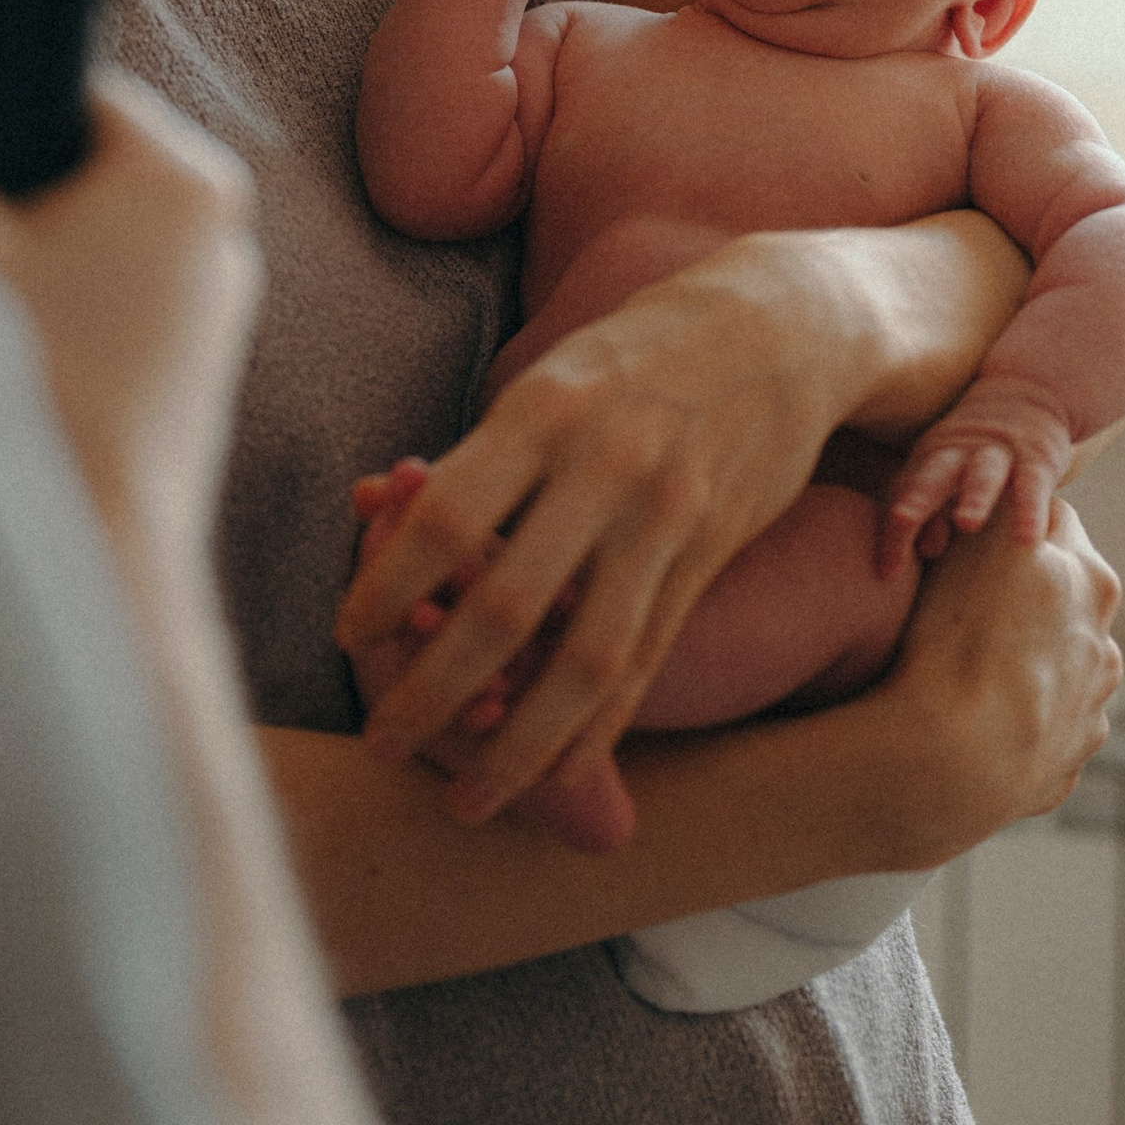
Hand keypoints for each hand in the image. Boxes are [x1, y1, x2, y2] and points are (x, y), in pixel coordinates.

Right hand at [0, 74, 262, 564]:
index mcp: (186, 180)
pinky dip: (36, 352)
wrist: (83, 577)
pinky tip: (10, 408)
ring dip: (3, 294)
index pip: (63, 96)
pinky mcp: (180, 395)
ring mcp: (206, 325)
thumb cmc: (21, 398)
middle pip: (62, 182)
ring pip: (66, 261)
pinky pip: (86, 331)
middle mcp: (218, 242)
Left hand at [333, 238, 849, 819]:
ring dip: (517, 744)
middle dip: (432, 690)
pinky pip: (647, 658)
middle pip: (504, 606)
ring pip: (585, 659)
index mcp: (544, 410)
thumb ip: (487, 459)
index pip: (444, 516)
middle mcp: (604, 466)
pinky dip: (599, 726)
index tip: (342, 635)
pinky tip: (557, 770)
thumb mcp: (554, 377)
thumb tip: (386, 518)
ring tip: (467, 799)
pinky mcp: (711, 552)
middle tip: (380, 745)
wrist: (781, 326)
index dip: (384, 585)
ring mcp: (666, 515)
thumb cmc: (636, 354)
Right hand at [829, 499, 1123, 870]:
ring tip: (972, 672)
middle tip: (970, 607)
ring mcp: (1095, 701)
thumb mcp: (966, 552)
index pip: (1054, 518)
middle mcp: (1103, 637)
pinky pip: (1054, 722)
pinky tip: (981, 719)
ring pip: (1068, 663)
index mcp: (1086, 577)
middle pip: (1070, 595)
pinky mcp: (1078, 752)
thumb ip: (993, 518)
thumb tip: (996, 500)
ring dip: (1035, 661)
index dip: (1012, 524)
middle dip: (1031, 596)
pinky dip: (1027, 718)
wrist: (950, 758)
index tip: (976, 535)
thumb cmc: (950, 643)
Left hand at [885, 370, 1075, 557]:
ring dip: (973, 497)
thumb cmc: (978, 451)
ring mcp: (998, 452)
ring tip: (966, 524)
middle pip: (931, 475)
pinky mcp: (1036, 457)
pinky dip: (1029, 512)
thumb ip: (932, 510)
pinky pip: (1031, 486)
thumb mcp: (949, 473)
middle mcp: (958, 451)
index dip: (892, 533)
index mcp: (929, 457)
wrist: (1027, 391)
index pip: (902, 495)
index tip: (886, 575)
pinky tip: (1028, 539)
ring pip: (982, 473)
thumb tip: (926, 551)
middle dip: (915, 499)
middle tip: (900, 522)